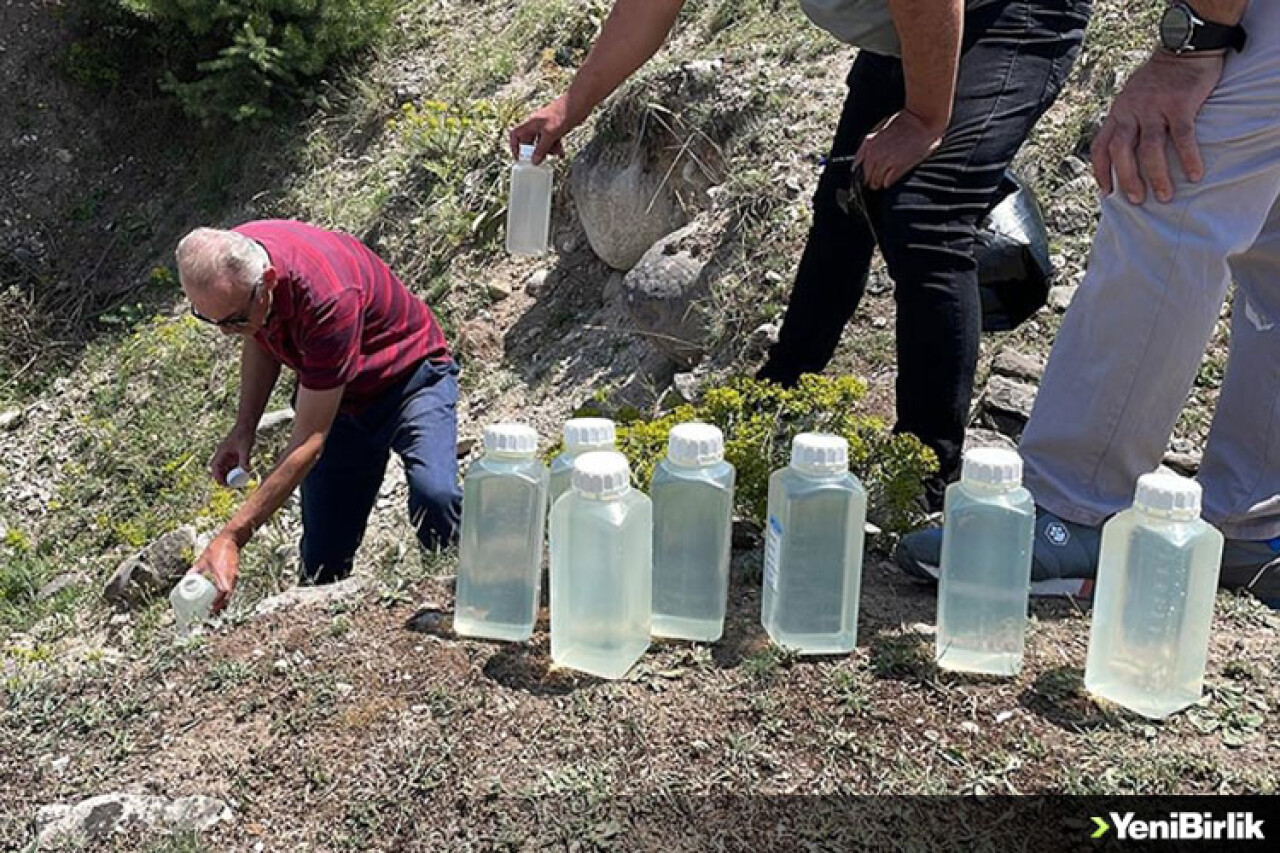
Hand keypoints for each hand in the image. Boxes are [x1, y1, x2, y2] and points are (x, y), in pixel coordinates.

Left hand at [190, 534, 239, 613]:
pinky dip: (225, 596)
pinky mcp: (235, 576)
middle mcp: (231, 579)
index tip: (210, 611)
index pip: (223, 594)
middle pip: (227, 598)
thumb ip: (195, 570)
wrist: (231, 540)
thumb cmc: (217, 549)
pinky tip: (218, 598)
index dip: (217, 604)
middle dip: (220, 608)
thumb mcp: (203, 560)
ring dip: (223, 603)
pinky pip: (231, 589)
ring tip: (213, 610)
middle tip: (210, 614)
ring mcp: (234, 578)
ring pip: (230, 595)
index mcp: (224, 575)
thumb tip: (186, 579)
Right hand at [210, 428, 252, 485]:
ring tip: (236, 483)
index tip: (223, 484)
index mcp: (221, 453)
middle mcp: (222, 455)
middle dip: (222, 478)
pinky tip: (241, 476)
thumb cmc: (244, 436)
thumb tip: (246, 471)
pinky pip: (231, 466)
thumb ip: (245, 460)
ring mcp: (227, 455)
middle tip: (230, 486)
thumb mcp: (245, 449)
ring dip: (229, 476)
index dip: (217, 476)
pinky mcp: (233, 456)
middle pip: (218, 469)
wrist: (247, 427)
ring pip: (225, 468)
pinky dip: (234, 471)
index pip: (215, 467)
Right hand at [509, 94, 577, 164]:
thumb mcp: (550, 135)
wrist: (577, 104)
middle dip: (534, 152)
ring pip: (542, 143)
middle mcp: (536, 125)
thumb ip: (541, 149)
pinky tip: (562, 153)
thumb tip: (534, 161)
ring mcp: (546, 127)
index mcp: (531, 124)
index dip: (515, 147)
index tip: (519, 158)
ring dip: (548, 151)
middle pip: (529, 141)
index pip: (515, 135)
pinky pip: (551, 141)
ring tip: (557, 154)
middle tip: (539, 161)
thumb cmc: (562, 115)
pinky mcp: (555, 128)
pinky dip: (555, 147)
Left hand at [854, 109, 946, 190]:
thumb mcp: (880, 128)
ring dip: (879, 183)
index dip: (861, 172)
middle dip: (870, 180)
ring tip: (883, 183)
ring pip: (875, 182)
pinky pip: (887, 182)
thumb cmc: (904, 121)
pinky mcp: (898, 166)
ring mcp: (885, 161)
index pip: (857, 165)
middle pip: (866, 176)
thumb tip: (865, 155)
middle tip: (874, 183)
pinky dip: (888, 183)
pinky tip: (891, 180)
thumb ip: (871, 142)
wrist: (921, 119)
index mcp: (868, 143)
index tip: (864, 175)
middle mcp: (873, 154)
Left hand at [1092, 50, 1223, 203]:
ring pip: (1149, 148)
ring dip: (1156, 175)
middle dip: (1126, 179)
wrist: (1184, 47)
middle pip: (1121, 151)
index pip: (1100, 147)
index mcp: (1117, 113)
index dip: (1100, 172)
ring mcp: (1155, 107)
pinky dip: (1187, 157)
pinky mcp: (1180, 103)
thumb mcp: (1131, 97)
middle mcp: (1131, 111)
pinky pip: (1182, 136)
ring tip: (1165, 196)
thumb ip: (1126, 120)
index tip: (1106, 193)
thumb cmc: (1158, 79)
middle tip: (1137, 200)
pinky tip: (1195, 174)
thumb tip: (1122, 152)